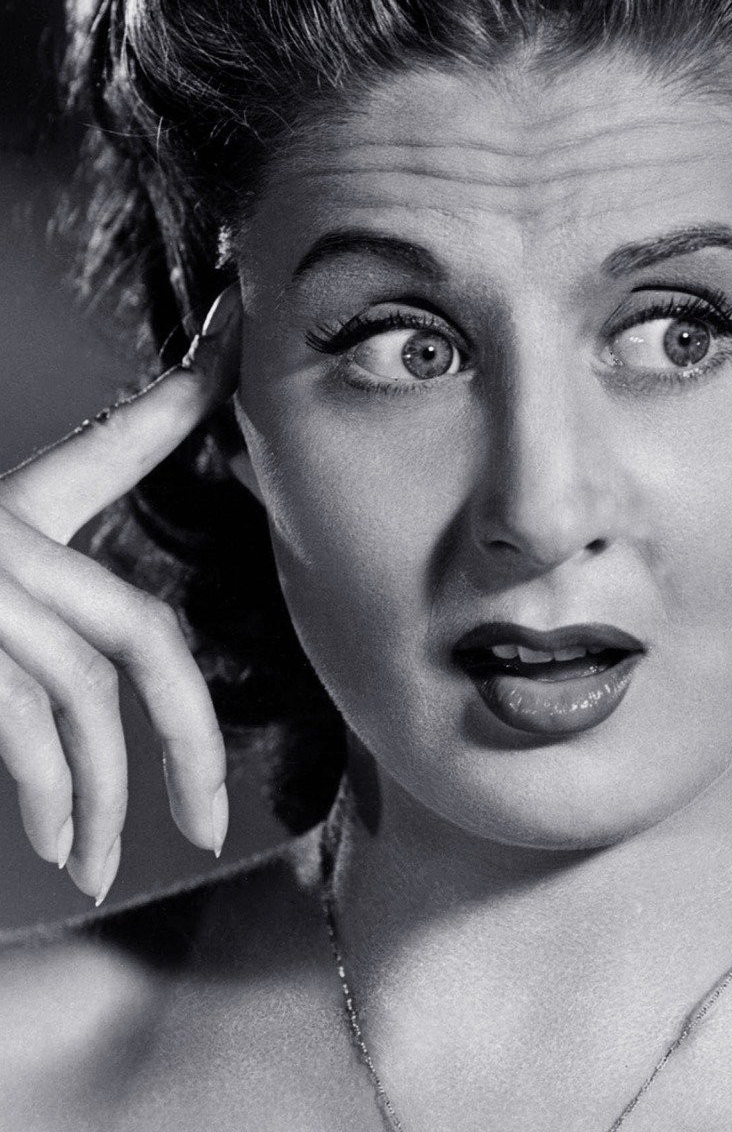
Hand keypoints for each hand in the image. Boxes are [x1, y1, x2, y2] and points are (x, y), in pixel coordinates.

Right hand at [0, 286, 241, 905]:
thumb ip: (32, 620)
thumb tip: (87, 710)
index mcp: (10, 509)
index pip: (113, 445)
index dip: (182, 396)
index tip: (236, 338)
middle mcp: (1, 537)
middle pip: (142, 633)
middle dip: (191, 735)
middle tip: (211, 822)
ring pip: (85, 693)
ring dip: (105, 796)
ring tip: (98, 865)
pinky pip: (23, 724)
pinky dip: (51, 797)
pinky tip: (57, 845)